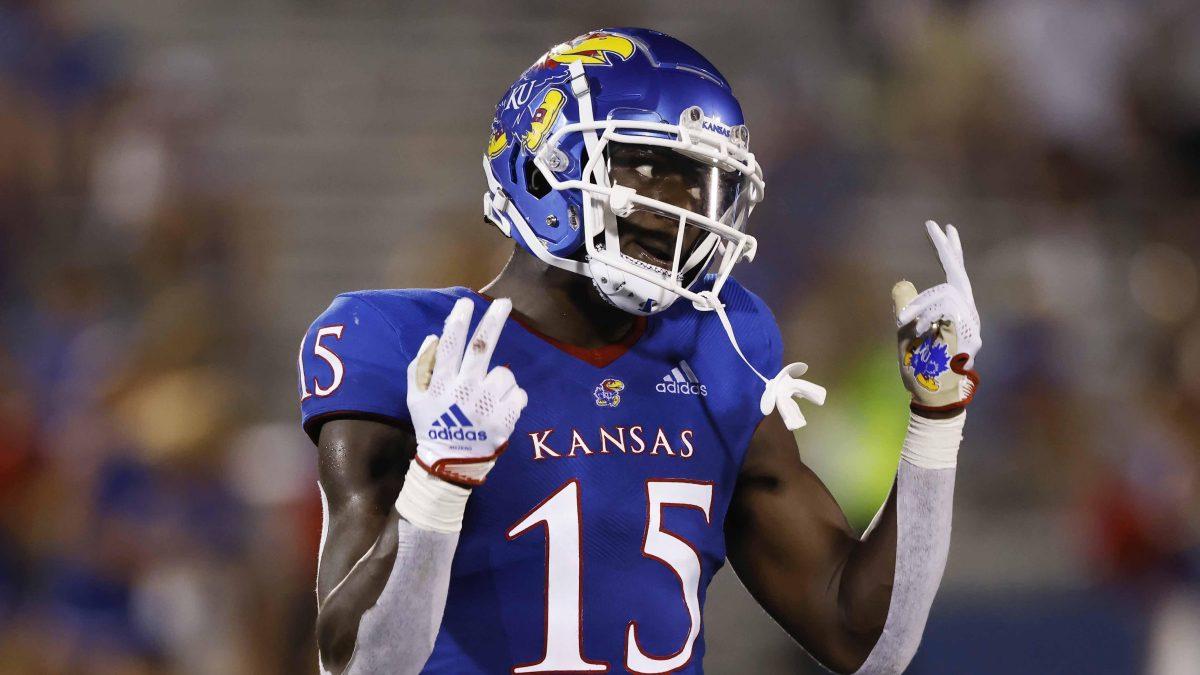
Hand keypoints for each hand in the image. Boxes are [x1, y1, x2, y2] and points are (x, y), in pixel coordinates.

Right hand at [407, 297, 527, 486]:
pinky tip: (498, 411)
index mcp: (441, 385)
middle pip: (481, 348)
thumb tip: (433, 336)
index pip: (450, 346)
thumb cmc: (433, 425)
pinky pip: (518, 394)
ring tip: (488, 398)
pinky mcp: (506, 420)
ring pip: (504, 373)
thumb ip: (421, 366)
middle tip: (505, 303)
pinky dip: (512, 398)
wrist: (451, 465)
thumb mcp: (415, 398)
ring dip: (499, 379)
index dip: (458, 322)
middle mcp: (464, 391)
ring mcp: (487, 406)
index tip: (466, 303)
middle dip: (493, 322)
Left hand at [892, 221, 980, 412]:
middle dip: (945, 249)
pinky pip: (943, 312)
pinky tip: (920, 334)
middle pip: (957, 275)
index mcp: (954, 312)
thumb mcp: (904, 333)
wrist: (929, 398)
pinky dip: (925, 320)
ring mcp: (971, 325)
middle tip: (934, 225)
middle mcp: (968, 315)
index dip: (947, 250)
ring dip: (921, 307)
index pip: (954, 274)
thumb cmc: (918, 368)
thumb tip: (903, 283)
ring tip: (911, 329)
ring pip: (944, 294)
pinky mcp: (969, 335)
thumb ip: (906, 308)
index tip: (941, 227)